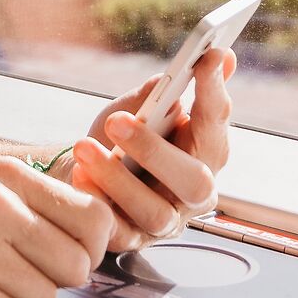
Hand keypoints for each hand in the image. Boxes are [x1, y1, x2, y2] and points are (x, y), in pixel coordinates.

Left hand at [58, 48, 234, 253]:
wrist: (81, 172)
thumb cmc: (120, 138)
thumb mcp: (139, 108)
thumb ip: (166, 89)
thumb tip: (209, 59)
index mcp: (207, 152)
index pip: (217, 122)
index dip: (214, 91)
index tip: (206, 57)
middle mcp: (195, 193)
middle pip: (195, 181)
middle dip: (155, 150)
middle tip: (117, 122)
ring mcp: (165, 221)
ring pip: (154, 211)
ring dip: (117, 179)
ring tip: (84, 147)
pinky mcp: (132, 240)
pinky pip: (117, 230)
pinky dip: (97, 202)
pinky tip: (79, 176)